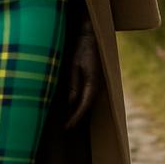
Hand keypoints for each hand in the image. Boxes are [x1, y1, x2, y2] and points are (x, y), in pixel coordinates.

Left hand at [64, 14, 100, 129]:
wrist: (92, 36)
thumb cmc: (81, 49)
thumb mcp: (74, 66)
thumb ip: (73, 85)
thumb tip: (71, 102)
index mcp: (93, 82)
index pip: (84, 106)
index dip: (76, 117)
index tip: (68, 127)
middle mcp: (98, 85)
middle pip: (87, 106)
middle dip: (77, 117)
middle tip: (66, 128)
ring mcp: (98, 83)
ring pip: (88, 101)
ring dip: (79, 111)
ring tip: (68, 120)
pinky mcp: (95, 80)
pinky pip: (88, 95)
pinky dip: (81, 102)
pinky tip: (72, 106)